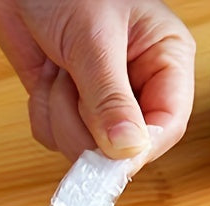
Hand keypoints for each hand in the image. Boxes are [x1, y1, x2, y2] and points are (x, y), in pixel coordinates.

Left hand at [0, 0, 195, 160]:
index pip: (168, 125)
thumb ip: (110, 98)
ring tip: (59, 70)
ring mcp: (98, 102)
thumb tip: (129, 151)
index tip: (108, 161)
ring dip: (59, 114)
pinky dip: (42, 112)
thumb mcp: (94, 40)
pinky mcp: (65, 107)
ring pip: (82, 148)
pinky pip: (53, 137)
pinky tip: (45, 76)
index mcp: (164, 60)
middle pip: (121, 149)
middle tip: (70, 86)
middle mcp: (136, 87)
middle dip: (85, 125)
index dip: (139, 150)